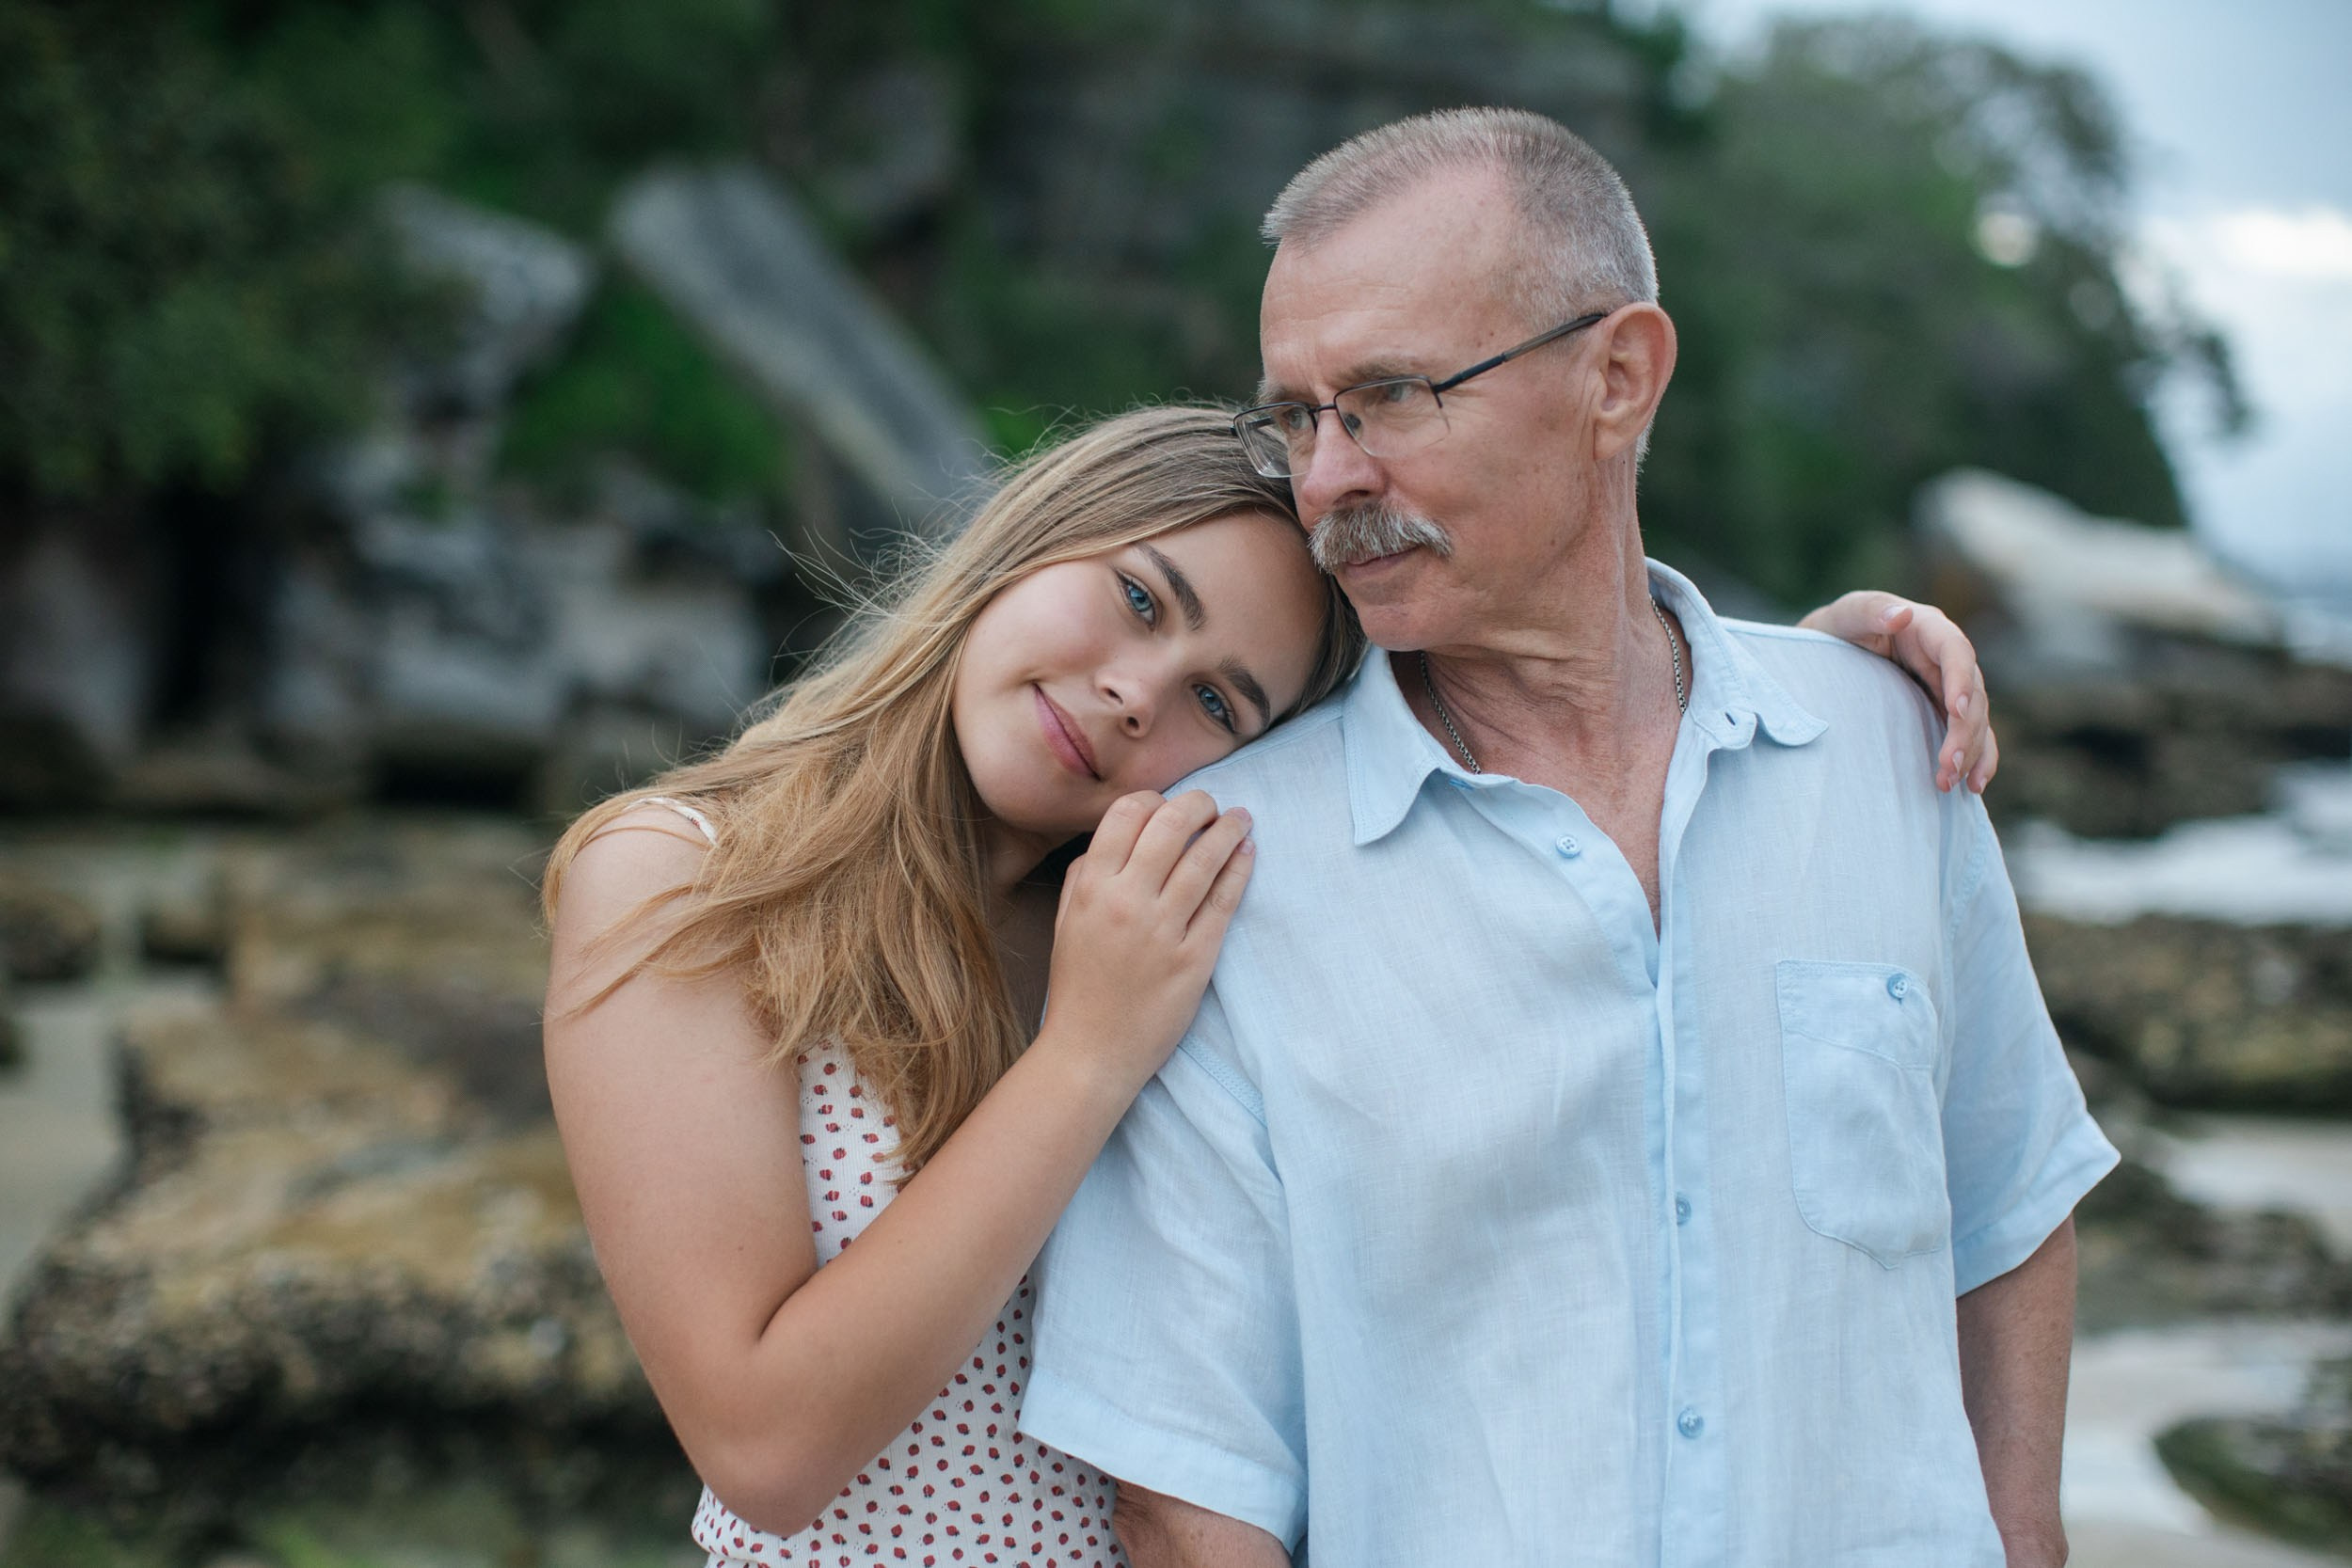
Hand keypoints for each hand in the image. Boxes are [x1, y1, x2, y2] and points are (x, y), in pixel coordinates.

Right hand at [1041, 790, 1254, 1095]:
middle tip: (1211, 804)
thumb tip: (1116, 837)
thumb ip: (1083, 875)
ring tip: (1241, 819)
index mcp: (1091, 887)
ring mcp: (1164, 930)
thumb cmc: (1077, 987)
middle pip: (1172, 824)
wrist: (1090, 1052)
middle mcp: (1127, 901)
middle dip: (1198, 803)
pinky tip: (1248, 851)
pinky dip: (1239, 868)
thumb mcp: (1064, 923)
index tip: (1168, 806)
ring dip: (1228, 829)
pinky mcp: (1195, 958)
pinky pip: (1224, 901)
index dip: (1154, 800)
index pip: (1127, 813)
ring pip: (1204, 858)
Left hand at [1802, 590, 1998, 792]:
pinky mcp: (1941, 710)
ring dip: (1971, 753)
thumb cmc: (1836, 628)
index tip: (1957, 711)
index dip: (1962, 681)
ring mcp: (1946, 686)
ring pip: (1975, 720)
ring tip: (1952, 784)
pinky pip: (1970, 735)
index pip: (1956, 651)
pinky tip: (1974, 785)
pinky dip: (1977, 759)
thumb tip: (1902, 615)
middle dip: (1965, 732)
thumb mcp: (1846, 615)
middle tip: (1948, 766)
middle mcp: (1944, 658)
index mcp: (1927, 628)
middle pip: (1972, 694)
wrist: (1825, 655)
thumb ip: (1870, 611)